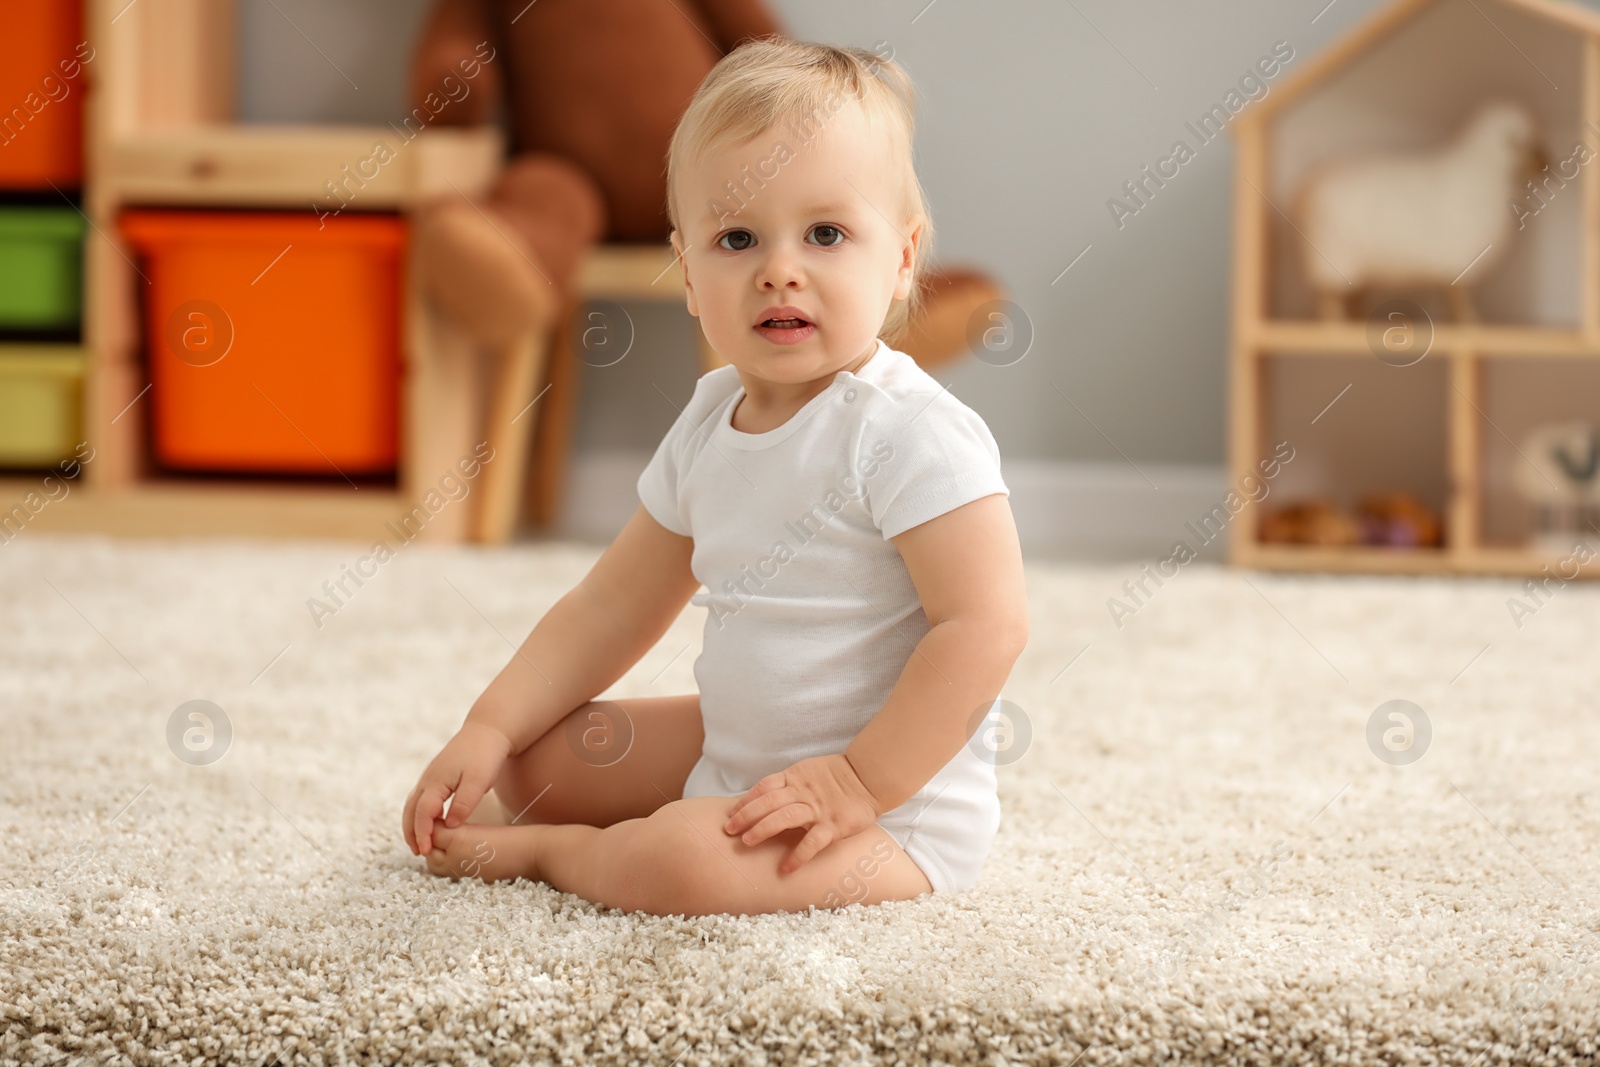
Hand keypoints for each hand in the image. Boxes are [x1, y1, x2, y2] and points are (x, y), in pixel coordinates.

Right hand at [402, 722, 512, 855]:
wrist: (488, 730)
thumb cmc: (486, 755)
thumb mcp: (479, 781)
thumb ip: (464, 803)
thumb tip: (450, 825)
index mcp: (436, 781)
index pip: (422, 813)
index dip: (422, 833)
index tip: (425, 851)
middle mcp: (428, 779)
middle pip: (411, 810)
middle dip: (411, 832)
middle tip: (418, 852)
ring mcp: (431, 776)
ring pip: (413, 804)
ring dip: (412, 824)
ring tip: (419, 843)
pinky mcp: (437, 776)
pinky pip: (420, 798)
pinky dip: (418, 814)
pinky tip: (429, 823)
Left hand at [723, 754, 881, 874]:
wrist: (869, 777)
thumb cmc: (836, 777)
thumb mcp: (808, 772)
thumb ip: (788, 784)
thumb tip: (762, 799)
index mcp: (795, 778)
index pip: (764, 787)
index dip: (746, 800)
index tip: (731, 813)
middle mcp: (803, 792)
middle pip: (768, 802)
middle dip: (746, 815)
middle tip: (729, 830)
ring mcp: (818, 809)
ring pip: (785, 817)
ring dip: (763, 829)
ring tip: (747, 842)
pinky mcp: (833, 826)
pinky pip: (813, 842)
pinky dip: (798, 856)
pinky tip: (786, 869)